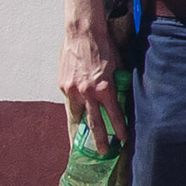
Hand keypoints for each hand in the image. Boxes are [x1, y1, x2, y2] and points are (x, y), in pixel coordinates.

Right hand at [60, 15, 126, 154]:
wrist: (83, 32)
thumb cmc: (104, 47)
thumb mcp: (118, 67)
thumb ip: (118, 84)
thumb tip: (122, 98)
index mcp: (104, 88)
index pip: (113, 115)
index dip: (119, 129)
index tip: (123, 140)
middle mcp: (87, 92)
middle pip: (93, 123)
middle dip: (98, 140)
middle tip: (102, 152)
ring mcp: (72, 90)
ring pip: (76, 117)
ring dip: (79, 131)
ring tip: (81, 144)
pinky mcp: (63, 85)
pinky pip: (69, 103)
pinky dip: (73, 111)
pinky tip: (75, 119)